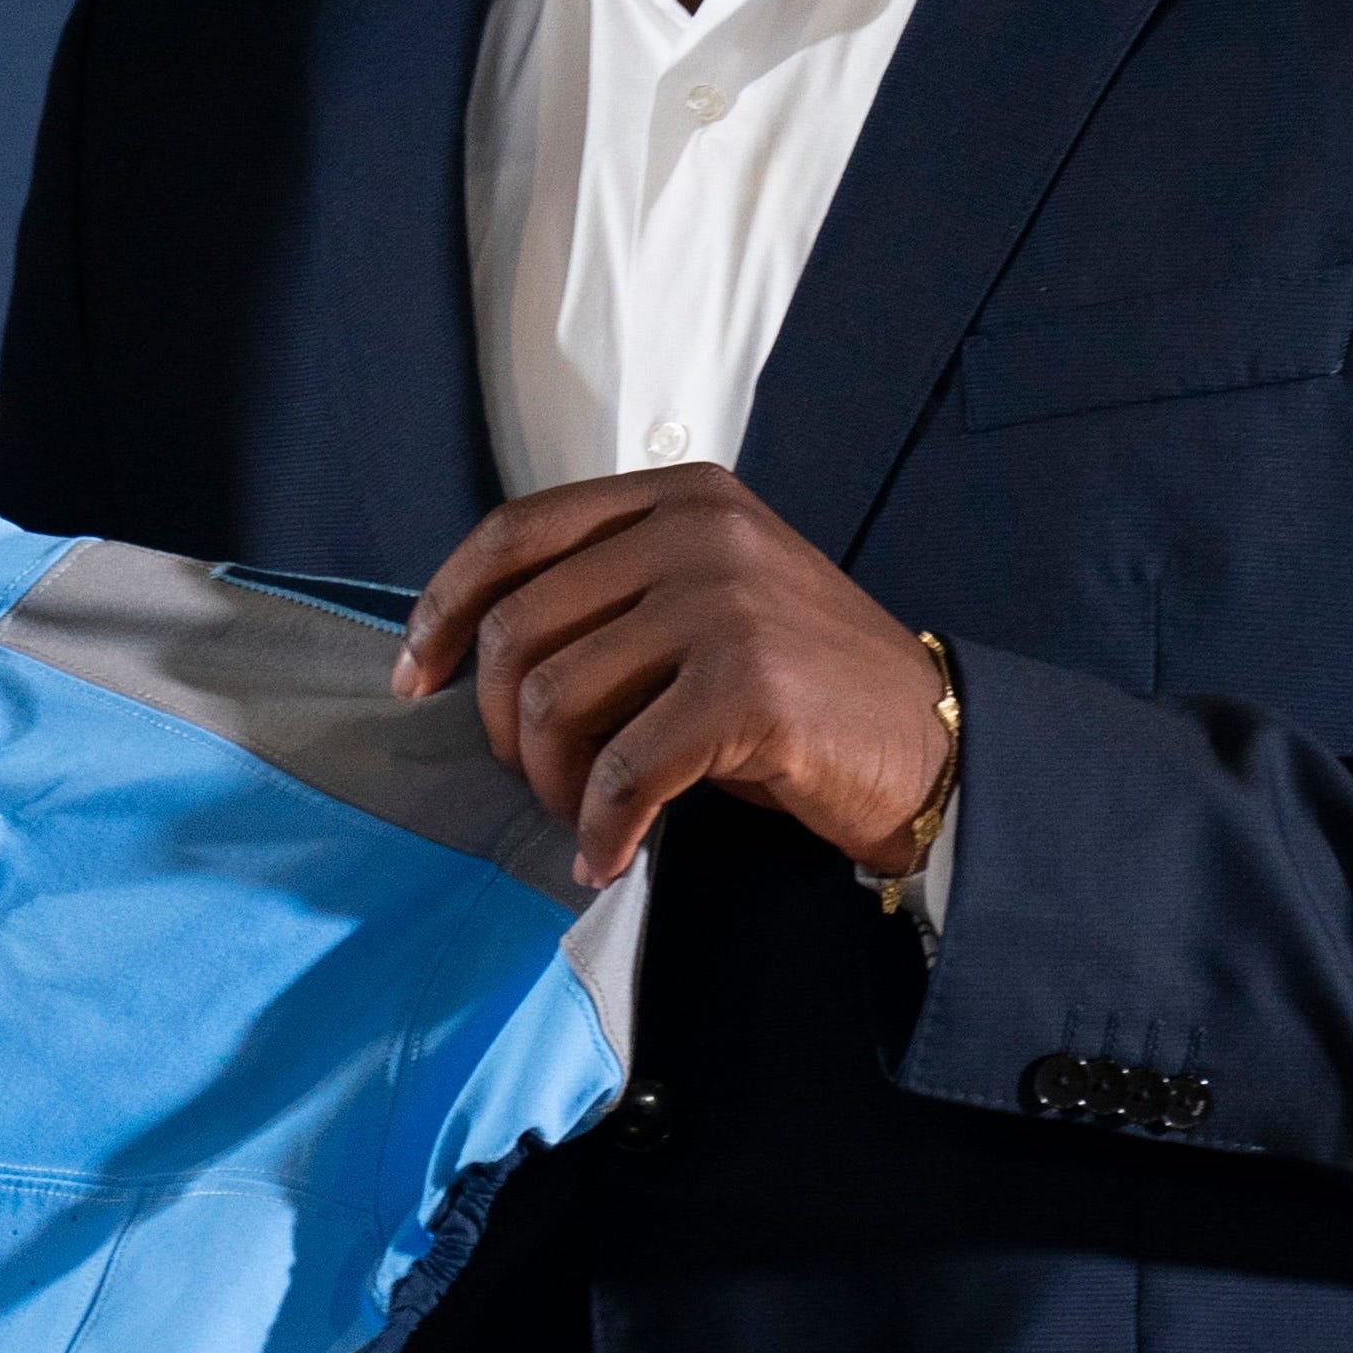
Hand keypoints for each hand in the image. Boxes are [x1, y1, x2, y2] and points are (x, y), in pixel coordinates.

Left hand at [395, 464, 949, 887]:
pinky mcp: (749, 687)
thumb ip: (608, 593)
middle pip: (521, 626)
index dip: (445, 608)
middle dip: (504, 722)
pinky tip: (609, 856)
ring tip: (582, 816)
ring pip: (558, 699)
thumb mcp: (703, 599)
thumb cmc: (801, 689)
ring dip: (551, 782)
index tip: (417, 677)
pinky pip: (622, 771)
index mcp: (678, 496)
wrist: (935, 746)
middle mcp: (699, 530)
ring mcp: (727, 602)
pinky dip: (600, 828)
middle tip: (535, 778)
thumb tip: (472, 649)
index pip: (514, 532)